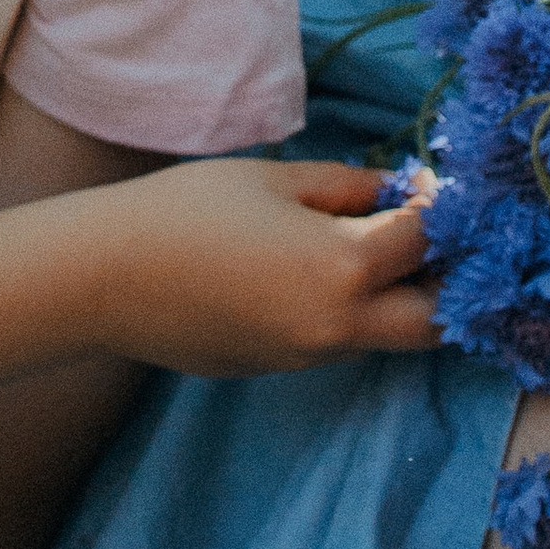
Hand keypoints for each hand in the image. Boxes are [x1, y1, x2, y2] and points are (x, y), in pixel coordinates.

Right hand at [94, 158, 432, 376]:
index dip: (438, 208)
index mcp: (345, 266)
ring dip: (397, 300)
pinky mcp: (280, 368)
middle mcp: (340, 325)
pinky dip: (348, 313)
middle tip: (426, 241)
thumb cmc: (186, 211)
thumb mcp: (276, 179)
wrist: (103, 279)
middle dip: (446, 281)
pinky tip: (310, 274)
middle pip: (435, 322)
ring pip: (387, 338)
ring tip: (372, 251)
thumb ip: (348, 187)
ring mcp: (309, 355)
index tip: (422, 185)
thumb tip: (396, 191)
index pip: (428, 240)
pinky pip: (337, 342)